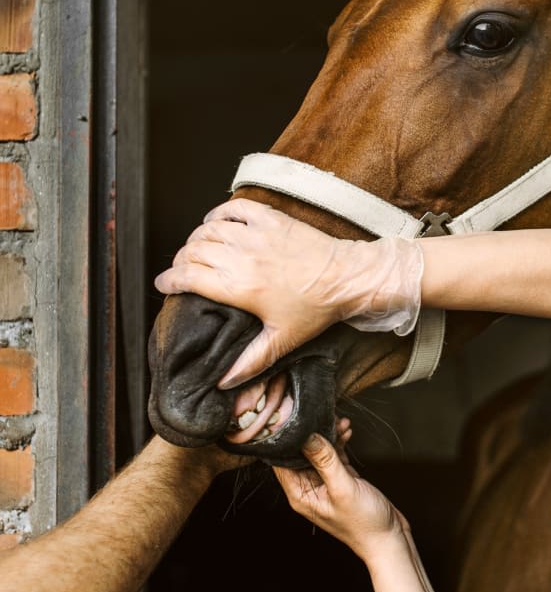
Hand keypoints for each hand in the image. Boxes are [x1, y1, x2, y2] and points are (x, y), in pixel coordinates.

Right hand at [154, 198, 423, 388]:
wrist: (346, 277)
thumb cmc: (316, 308)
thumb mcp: (282, 340)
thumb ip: (250, 362)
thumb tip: (222, 383)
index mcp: (240, 287)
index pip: (189, 277)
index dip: (169, 280)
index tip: (163, 283)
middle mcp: (243, 257)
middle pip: (194, 251)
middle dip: (180, 260)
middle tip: (180, 269)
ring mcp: (257, 234)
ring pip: (209, 228)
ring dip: (196, 237)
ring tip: (195, 248)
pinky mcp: (271, 219)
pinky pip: (234, 208)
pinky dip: (219, 212)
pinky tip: (217, 221)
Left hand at [274, 422, 407, 560]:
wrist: (387, 538)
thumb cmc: (363, 522)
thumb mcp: (342, 487)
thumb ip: (324, 460)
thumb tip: (306, 435)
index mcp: (300, 495)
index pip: (281, 462)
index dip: (284, 441)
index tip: (292, 418)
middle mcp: (309, 488)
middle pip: (300, 453)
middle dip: (311, 432)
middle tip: (322, 415)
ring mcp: (325, 482)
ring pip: (319, 451)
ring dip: (328, 434)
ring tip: (341, 421)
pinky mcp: (341, 478)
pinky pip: (334, 454)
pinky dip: (340, 441)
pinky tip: (347, 431)